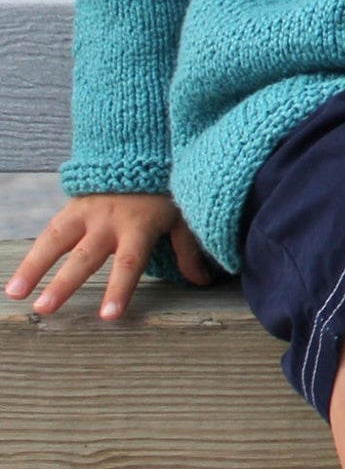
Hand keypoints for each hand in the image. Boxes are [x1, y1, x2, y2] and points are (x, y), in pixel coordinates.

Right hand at [5, 193, 209, 319]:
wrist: (143, 151)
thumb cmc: (166, 192)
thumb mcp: (183, 218)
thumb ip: (188, 251)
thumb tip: (202, 282)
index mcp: (140, 227)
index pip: (130, 263)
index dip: (119, 289)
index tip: (107, 317)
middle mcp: (109, 222)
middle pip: (85, 257)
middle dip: (64, 284)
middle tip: (45, 310)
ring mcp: (87, 213)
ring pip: (56, 241)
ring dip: (34, 268)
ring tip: (15, 295)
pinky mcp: (71, 207)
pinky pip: (49, 232)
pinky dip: (32, 253)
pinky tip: (16, 279)